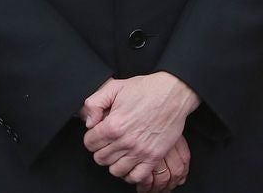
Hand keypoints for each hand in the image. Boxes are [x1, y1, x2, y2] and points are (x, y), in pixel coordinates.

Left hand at [82, 72, 201, 185]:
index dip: (93, 137)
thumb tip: (89, 123)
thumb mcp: (115, 87)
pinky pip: (136, 176)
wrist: (174, 92)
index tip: (100, 132)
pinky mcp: (154, 156)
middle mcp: (126, 141)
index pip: (90, 143)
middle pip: (100, 159)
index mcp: (113, 125)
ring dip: (115, 162)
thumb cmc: (146, 89)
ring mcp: (140, 151)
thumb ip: (94, 103)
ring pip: (115, 170)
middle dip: (102, 149)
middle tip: (110, 141)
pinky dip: (131, 173)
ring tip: (120, 151)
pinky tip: (131, 163)